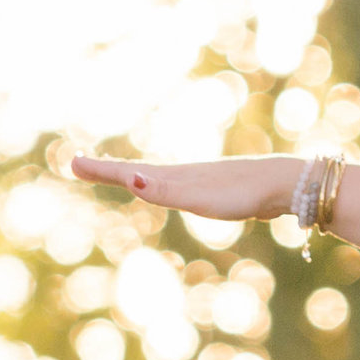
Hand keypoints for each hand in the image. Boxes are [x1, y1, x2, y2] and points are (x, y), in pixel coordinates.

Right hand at [68, 151, 301, 222]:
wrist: (288, 185)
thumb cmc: (243, 193)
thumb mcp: (199, 198)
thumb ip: (165, 191)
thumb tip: (130, 179)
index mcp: (174, 177)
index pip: (127, 173)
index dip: (100, 170)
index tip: (71, 161)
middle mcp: (183, 175)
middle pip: (138, 173)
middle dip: (109, 171)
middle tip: (79, 165)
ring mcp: (202, 181)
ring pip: (161, 178)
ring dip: (135, 177)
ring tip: (120, 176)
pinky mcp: (219, 190)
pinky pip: (182, 187)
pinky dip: (164, 185)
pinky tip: (175, 189)